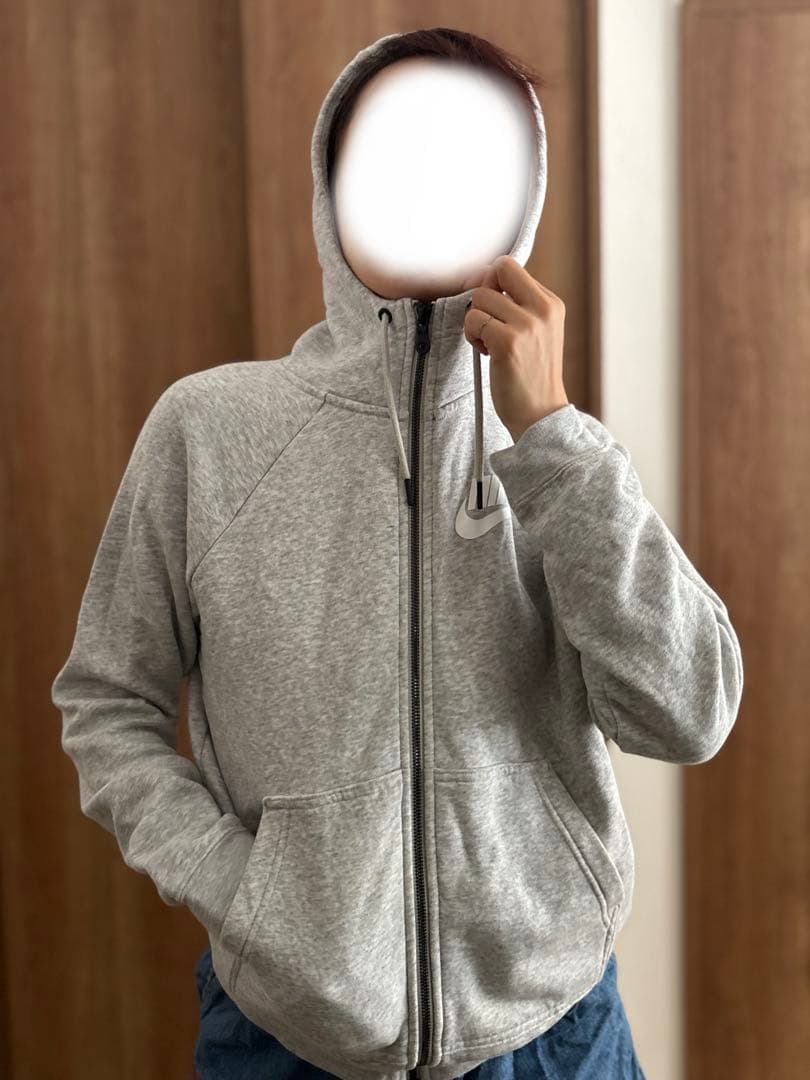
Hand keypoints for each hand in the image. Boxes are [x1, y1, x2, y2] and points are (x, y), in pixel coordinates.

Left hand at [461, 255, 569, 442]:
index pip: (511, 268)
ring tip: (489, 344)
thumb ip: (518, 304)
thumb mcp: (538, 332)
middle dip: (483, 296)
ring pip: (480, 298)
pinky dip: (472, 336)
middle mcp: (543, 309)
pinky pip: (474, 320)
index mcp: (551, 304)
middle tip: (488, 323)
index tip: (495, 311)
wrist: (540, 414)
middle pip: (497, 272)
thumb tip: (483, 276)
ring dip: (476, 322)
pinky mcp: (508, 342)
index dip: (494, 286)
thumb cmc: (532, 376)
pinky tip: (486, 353)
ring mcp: (527, 325)